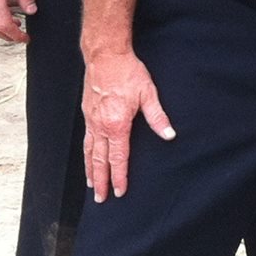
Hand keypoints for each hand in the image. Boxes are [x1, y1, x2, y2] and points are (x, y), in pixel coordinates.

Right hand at [82, 48, 172, 201]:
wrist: (105, 56)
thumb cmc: (128, 73)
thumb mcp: (148, 93)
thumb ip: (158, 117)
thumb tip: (169, 135)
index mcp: (117, 125)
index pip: (118, 158)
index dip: (119, 176)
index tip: (119, 191)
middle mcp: (101, 126)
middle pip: (99, 160)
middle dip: (101, 181)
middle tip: (101, 199)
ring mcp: (91, 121)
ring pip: (89, 152)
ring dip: (90, 171)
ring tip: (92, 186)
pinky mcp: (87, 114)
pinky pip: (85, 140)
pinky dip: (85, 154)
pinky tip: (87, 159)